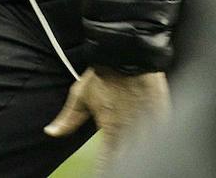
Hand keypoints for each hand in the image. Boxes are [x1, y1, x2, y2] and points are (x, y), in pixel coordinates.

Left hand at [45, 67, 169, 171]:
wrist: (125, 51)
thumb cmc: (102, 74)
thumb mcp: (81, 94)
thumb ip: (68, 117)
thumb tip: (50, 132)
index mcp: (110, 128)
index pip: (107, 161)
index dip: (104, 171)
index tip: (102, 177)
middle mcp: (129, 129)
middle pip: (129, 159)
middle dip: (125, 167)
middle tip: (120, 171)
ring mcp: (147, 122)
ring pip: (147, 150)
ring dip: (143, 158)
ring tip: (140, 166)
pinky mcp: (163, 113)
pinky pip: (165, 134)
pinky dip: (162, 144)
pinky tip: (161, 153)